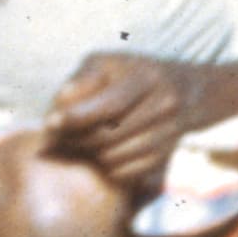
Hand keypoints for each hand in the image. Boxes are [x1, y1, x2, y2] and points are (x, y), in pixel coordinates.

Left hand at [41, 52, 187, 194]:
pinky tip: (101, 153)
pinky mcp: (168, 154)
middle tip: (59, 137)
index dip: (78, 116)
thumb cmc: (131, 73)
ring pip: (117, 157)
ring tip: (79, 143)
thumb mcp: (108, 64)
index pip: (110, 105)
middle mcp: (165, 104)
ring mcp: (171, 132)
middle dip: (78, 139)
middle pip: (110, 135)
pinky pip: (129, 172)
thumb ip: (82, 79)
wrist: (186, 89)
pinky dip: (109, 168)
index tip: (50, 122)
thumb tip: (62, 101)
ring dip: (91, 155)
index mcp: (148, 77)